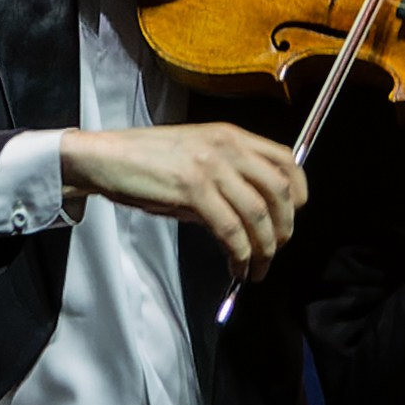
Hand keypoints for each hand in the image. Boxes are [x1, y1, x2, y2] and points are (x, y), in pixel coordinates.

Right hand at [60, 121, 306, 285]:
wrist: (106, 158)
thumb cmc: (147, 161)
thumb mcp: (196, 158)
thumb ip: (227, 179)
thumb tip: (250, 217)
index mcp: (232, 136)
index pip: (286, 159)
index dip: (298, 192)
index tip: (293, 217)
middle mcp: (228, 147)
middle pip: (280, 191)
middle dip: (284, 228)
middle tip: (275, 251)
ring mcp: (211, 167)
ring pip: (258, 215)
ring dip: (263, 249)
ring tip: (256, 268)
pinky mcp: (193, 189)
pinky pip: (231, 230)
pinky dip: (240, 254)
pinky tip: (236, 266)